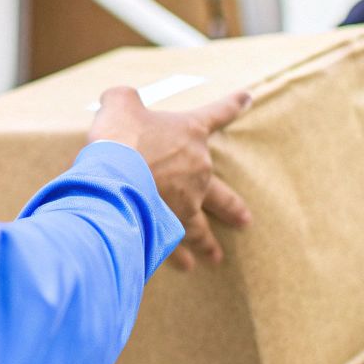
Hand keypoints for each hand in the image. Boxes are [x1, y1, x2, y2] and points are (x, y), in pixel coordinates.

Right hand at [86, 86, 251, 268]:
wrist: (115, 177)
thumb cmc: (122, 136)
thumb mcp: (119, 103)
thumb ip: (124, 99)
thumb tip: (119, 100)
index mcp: (190, 134)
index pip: (216, 114)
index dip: (232, 104)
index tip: (248, 98)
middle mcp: (196, 170)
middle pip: (221, 192)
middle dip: (232, 207)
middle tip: (245, 220)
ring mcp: (185, 203)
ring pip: (202, 226)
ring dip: (208, 243)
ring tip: (215, 257)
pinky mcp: (168, 226)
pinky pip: (176, 243)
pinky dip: (177, 255)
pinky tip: (183, 266)